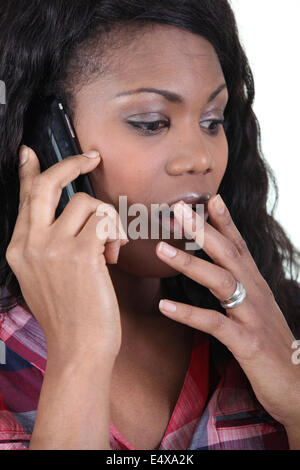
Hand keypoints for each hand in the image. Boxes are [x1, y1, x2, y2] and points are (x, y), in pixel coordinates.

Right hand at [6, 146, 127, 361]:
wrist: (80, 349)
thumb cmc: (70, 314)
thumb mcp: (45, 277)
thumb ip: (48, 244)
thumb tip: (72, 216)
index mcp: (19, 248)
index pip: (24, 199)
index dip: (29, 171)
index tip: (29, 153)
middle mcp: (30, 243)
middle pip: (47, 184)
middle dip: (72, 164)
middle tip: (91, 157)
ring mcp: (53, 247)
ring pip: (87, 203)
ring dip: (107, 219)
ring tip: (110, 247)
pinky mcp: (80, 253)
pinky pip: (105, 220)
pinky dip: (115, 233)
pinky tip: (114, 256)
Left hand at [156, 195, 299, 428]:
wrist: (298, 386)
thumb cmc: (271, 345)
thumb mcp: (256, 311)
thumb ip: (239, 290)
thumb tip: (219, 273)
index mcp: (257, 285)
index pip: (240, 246)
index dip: (226, 221)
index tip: (209, 198)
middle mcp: (256, 294)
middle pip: (228, 254)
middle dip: (204, 229)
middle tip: (179, 209)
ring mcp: (253, 316)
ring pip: (220, 281)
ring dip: (190, 263)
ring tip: (161, 249)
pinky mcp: (247, 342)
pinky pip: (214, 324)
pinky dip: (188, 313)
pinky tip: (164, 306)